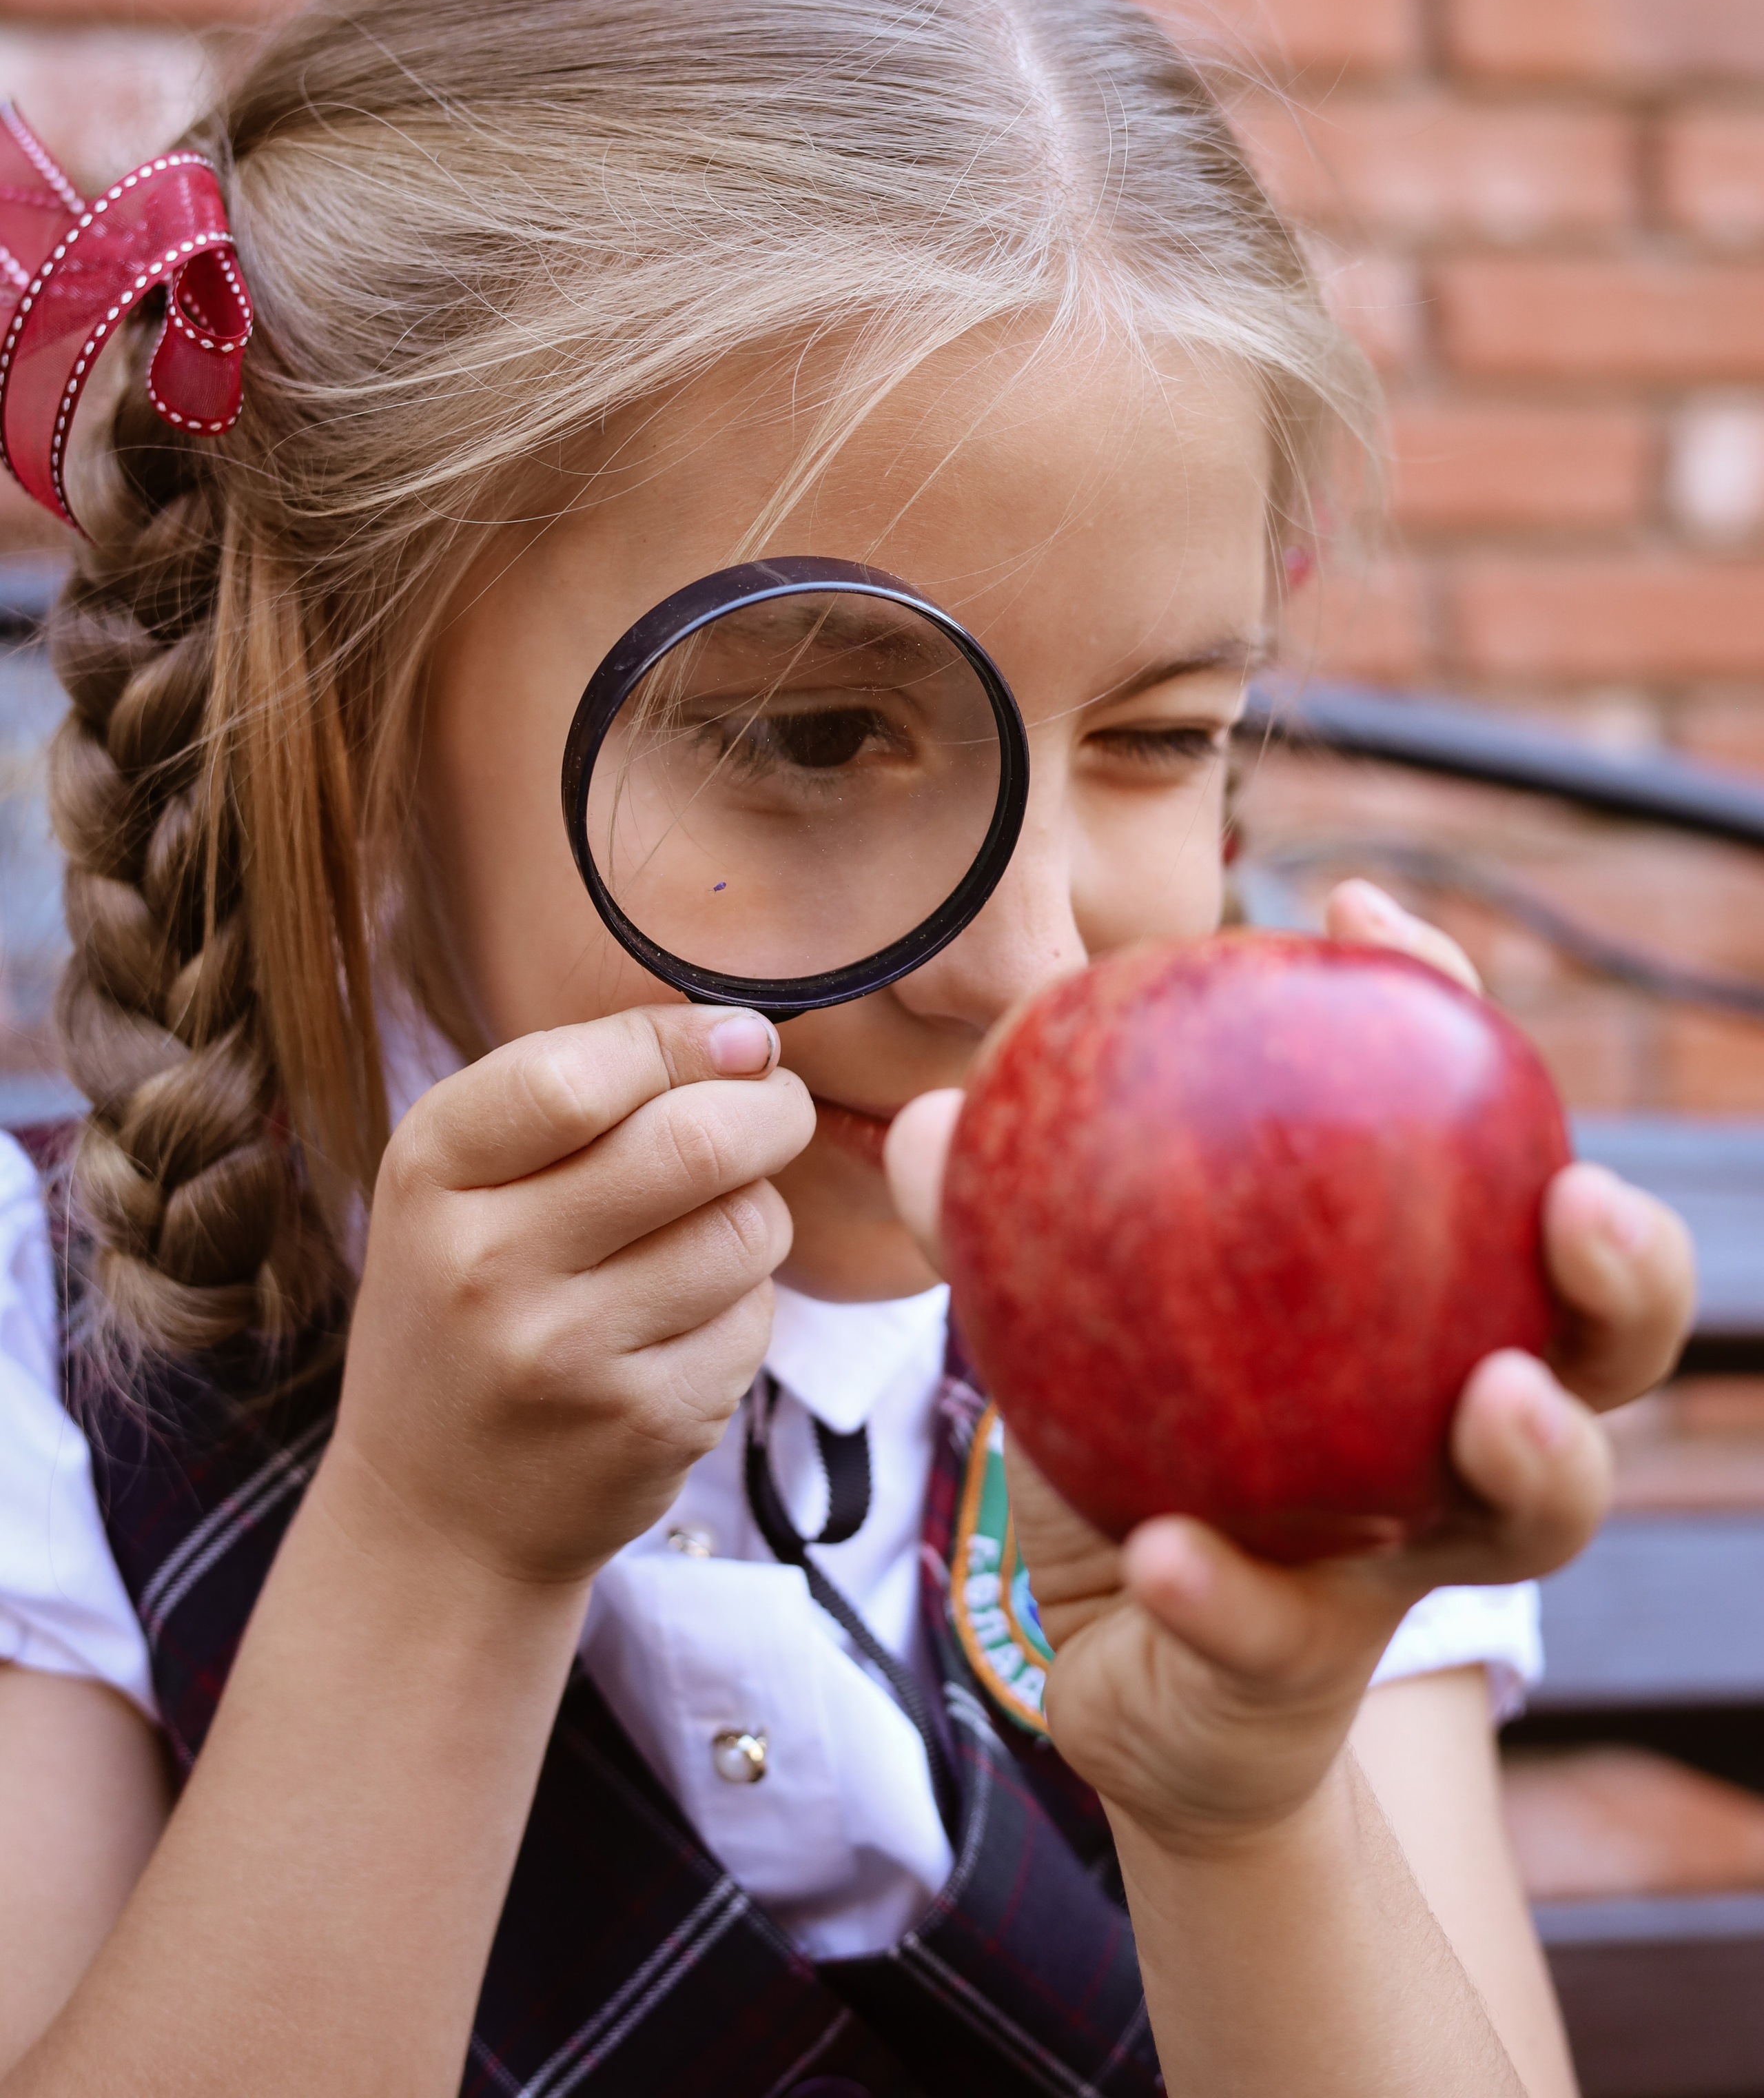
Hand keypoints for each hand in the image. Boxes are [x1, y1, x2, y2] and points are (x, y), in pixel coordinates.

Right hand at [328, 1007, 812, 1591]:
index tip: (736, 1042)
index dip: (685, 1042)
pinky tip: (688, 1322)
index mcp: (432, 1173)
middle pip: (692, 1143)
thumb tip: (748, 1038)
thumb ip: (581, 1089)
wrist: (433, 1518)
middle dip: (768, 1110)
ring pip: (745, 1227)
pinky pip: (754, 1319)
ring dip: (757, 1211)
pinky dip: (746, 1304)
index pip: (579, 1075)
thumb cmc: (466, 1307)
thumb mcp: (463, 1180)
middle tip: (774, 1111)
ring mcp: (566, 1356)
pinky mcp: (644, 1424)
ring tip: (711, 1227)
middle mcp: (487, 1265)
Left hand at [886, 887, 1695, 1854]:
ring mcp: (1404, 1560)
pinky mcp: (1305, 1670)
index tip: (1363, 920)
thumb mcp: (1069, 1314)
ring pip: (1532, 1514)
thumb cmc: (1136, 1452)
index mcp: (1416, 1315)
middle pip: (1600, 1343)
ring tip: (1492, 1398)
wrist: (1123, 1668)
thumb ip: (1004, 1219)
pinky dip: (1223, 1595)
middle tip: (1580, 1200)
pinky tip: (1169, 1556)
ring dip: (1535, 1452)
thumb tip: (939, 1111)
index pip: (1475, 1149)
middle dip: (1627, 1270)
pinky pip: (1278, 1634)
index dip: (1445, 1020)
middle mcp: (1452, 1430)